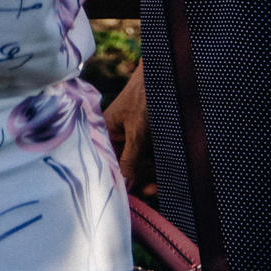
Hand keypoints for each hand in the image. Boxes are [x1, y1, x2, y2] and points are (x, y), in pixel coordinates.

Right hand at [105, 64, 153, 196]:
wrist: (166, 74)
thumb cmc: (145, 97)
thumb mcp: (137, 132)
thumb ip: (130, 160)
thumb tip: (124, 186)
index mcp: (104, 132)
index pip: (108, 162)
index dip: (118, 180)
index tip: (133, 196)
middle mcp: (117, 136)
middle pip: (125, 165)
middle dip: (139, 179)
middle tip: (153, 191)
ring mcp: (133, 136)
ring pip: (140, 163)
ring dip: (150, 174)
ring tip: (161, 183)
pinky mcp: (149, 136)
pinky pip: (150, 156)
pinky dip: (157, 165)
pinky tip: (167, 173)